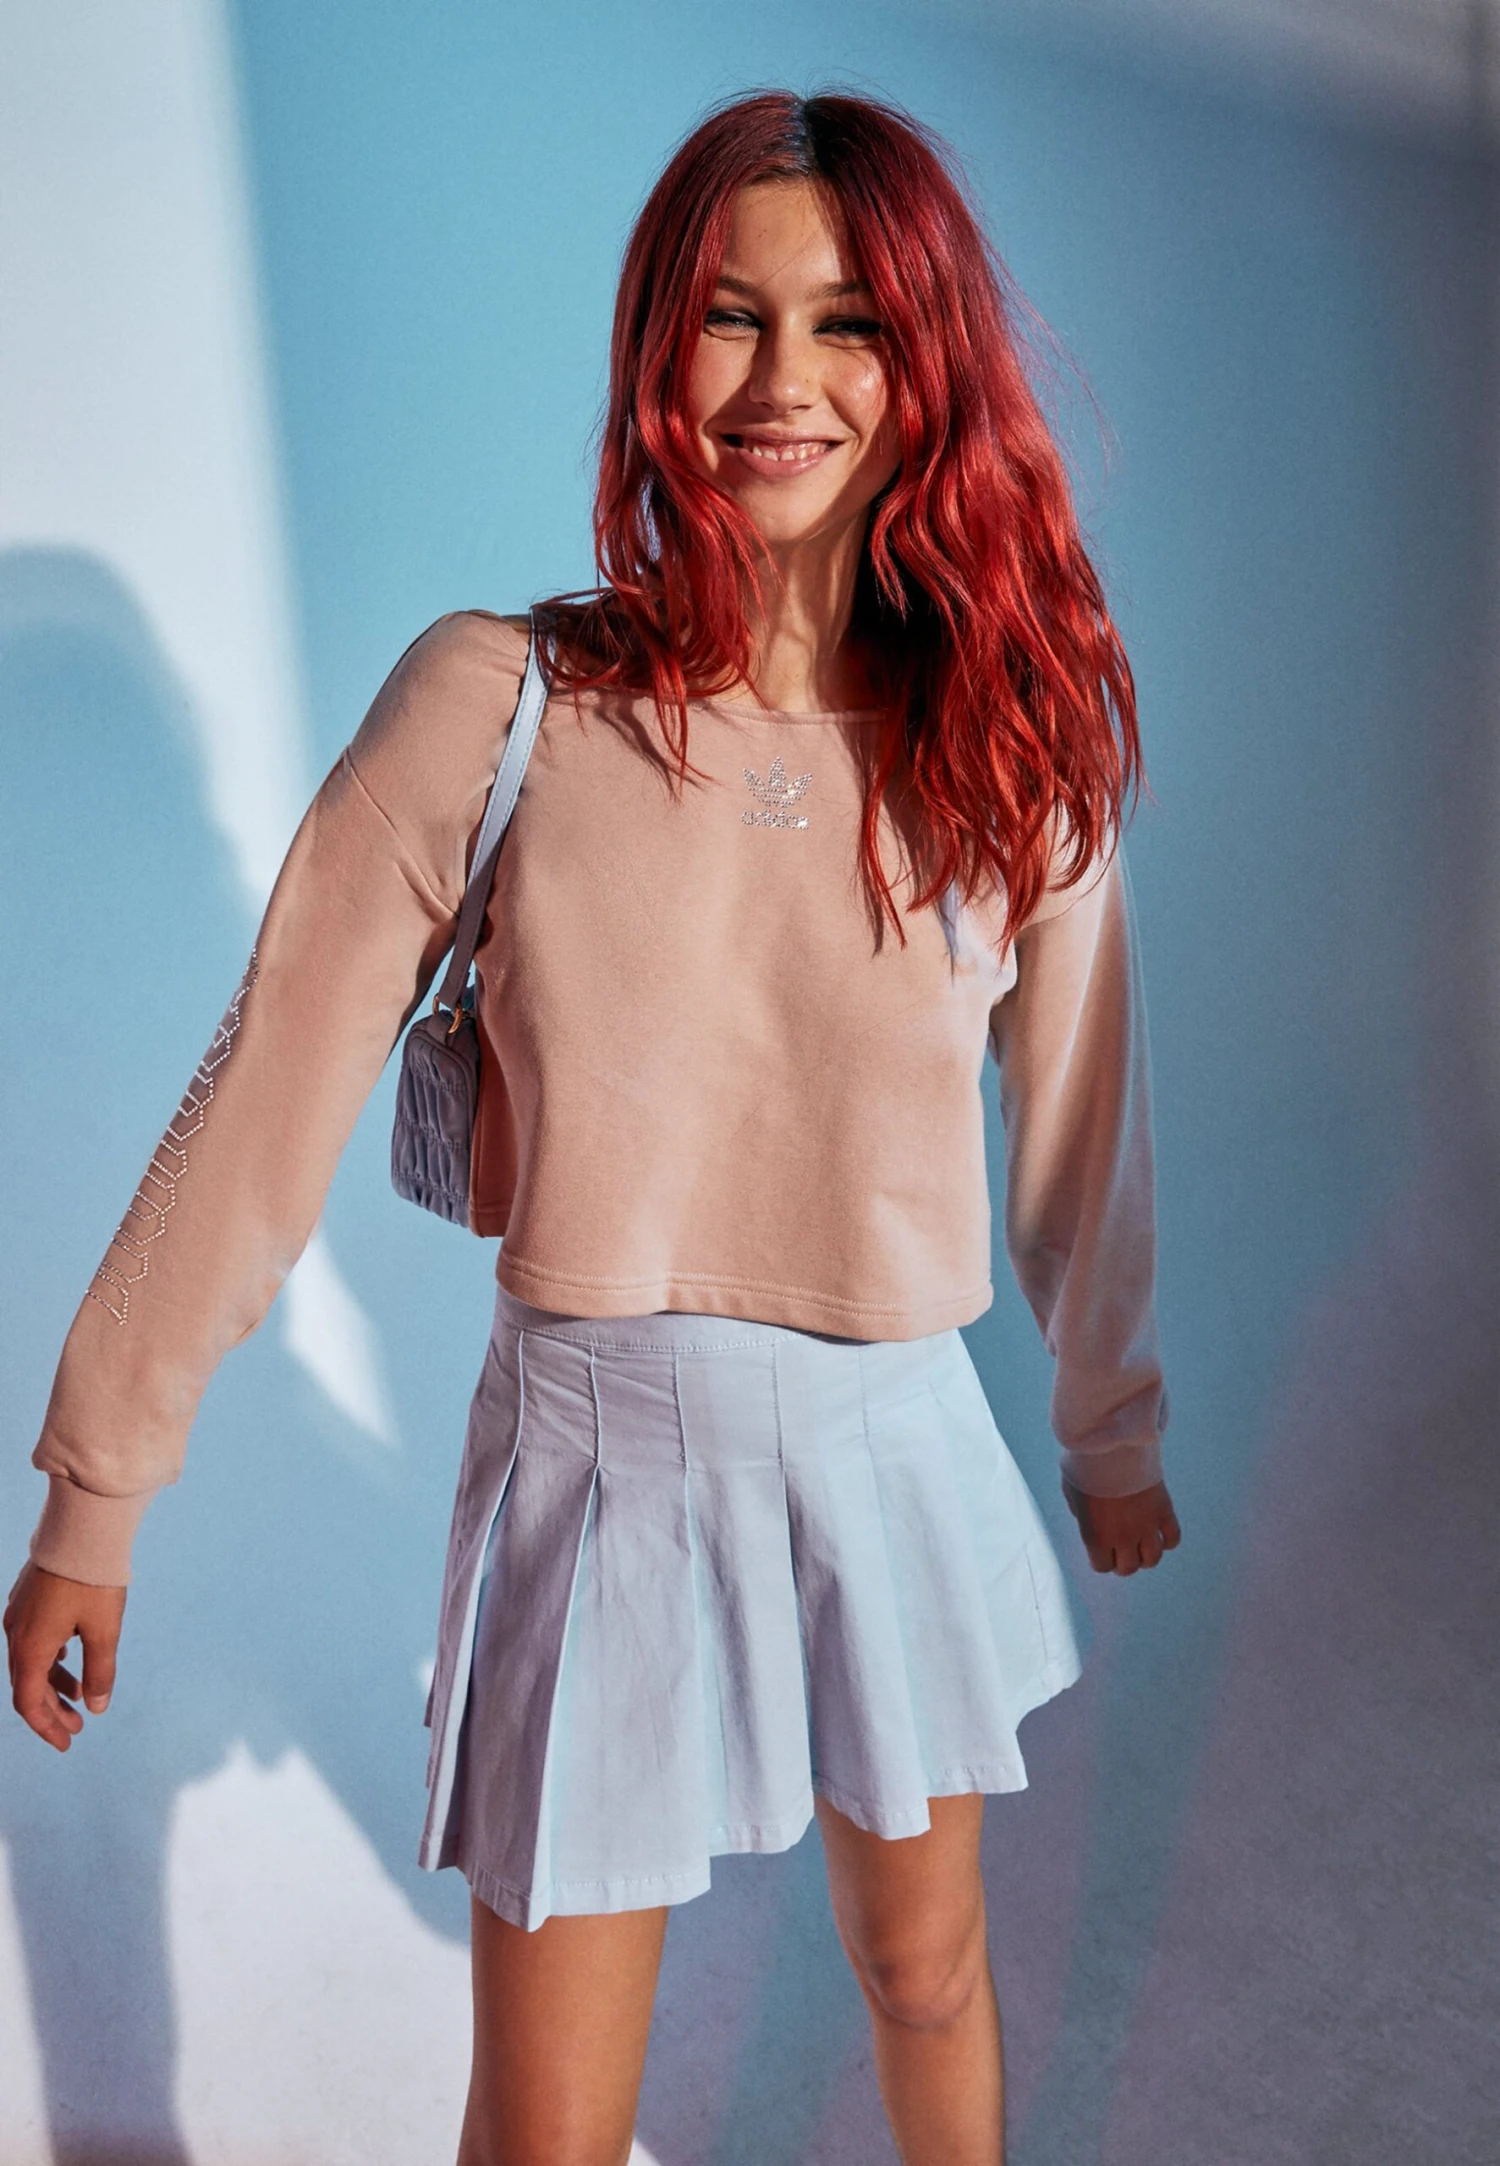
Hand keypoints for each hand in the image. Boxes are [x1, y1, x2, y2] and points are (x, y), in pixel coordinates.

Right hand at [5, 1560, 126, 1750]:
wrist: (81, 1528)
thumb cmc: (93, 1580)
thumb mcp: (104, 1631)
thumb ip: (100, 1672)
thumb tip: (95, 1707)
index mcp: (30, 1647)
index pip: (29, 1703)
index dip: (46, 1727)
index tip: (67, 1743)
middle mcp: (16, 1633)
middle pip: (28, 1684)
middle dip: (52, 1709)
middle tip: (77, 1727)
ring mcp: (19, 1614)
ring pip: (31, 1661)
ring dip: (54, 1683)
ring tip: (81, 1695)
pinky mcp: (27, 1598)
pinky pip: (32, 1640)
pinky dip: (50, 1658)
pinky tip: (69, 1657)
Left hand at [1062, 1477, 1180, 1575]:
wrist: (1111, 1444)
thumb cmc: (1085, 1466)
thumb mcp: (1071, 1493)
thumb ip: (1080, 1513)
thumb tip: (1087, 1520)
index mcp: (1096, 1536)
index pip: (1103, 1567)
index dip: (1102, 1559)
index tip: (1103, 1550)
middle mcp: (1123, 1537)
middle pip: (1129, 1568)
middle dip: (1123, 1561)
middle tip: (1122, 1548)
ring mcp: (1146, 1526)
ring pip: (1152, 1559)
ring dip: (1145, 1555)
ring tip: (1141, 1543)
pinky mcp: (1164, 1511)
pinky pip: (1173, 1538)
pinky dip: (1167, 1540)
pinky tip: (1159, 1532)